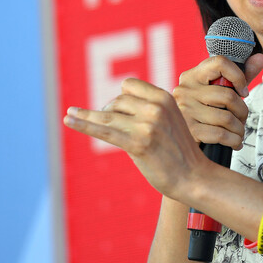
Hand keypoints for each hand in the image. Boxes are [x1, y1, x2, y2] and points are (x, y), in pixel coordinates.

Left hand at [63, 78, 206, 198]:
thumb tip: (115, 102)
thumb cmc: (179, 150)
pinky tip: (69, 119)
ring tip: (72, 116)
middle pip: (117, 101)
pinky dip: (83, 123)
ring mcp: (147, 125)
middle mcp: (156, 108)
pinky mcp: (138, 144)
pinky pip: (105, 130)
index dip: (121, 97)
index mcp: (164, 98)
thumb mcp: (170, 119)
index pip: (128, 85)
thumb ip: (149, 107)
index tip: (120, 111)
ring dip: (90, 117)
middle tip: (113, 130)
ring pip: (108, 114)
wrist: (193, 177)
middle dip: (110, 112)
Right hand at [173, 53, 262, 149]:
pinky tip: (234, 142)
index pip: (220, 62)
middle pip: (228, 95)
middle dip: (242, 111)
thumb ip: (239, 74)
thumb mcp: (219, 90)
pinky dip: (234, 141)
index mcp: (192, 75)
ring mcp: (185, 110)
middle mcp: (185, 90)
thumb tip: (259, 58)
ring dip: (239, 129)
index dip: (238, 76)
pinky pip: (221, 135)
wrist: (182, 139)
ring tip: (238, 132)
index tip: (243, 91)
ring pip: (227, 118)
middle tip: (242, 118)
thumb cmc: (206, 111)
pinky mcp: (189, 130)